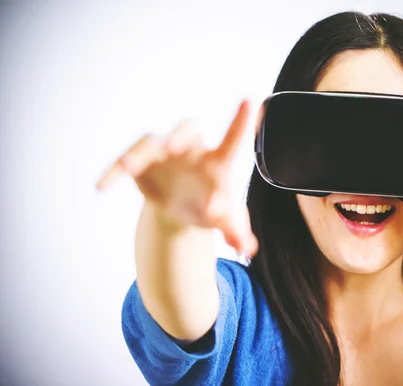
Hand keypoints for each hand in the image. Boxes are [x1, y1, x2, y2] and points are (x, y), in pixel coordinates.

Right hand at [96, 100, 257, 254]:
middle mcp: (191, 150)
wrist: (184, 208)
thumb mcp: (225, 221)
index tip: (251, 101)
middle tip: (172, 147)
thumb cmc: (210, 206)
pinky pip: (125, 162)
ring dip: (138, 154)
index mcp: (217, 162)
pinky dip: (113, 172)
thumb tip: (247, 248)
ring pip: (150, 143)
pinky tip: (102, 186)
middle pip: (187, 130)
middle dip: (178, 136)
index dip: (241, 122)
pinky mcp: (142, 163)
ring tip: (128, 169)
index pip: (232, 141)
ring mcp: (164, 153)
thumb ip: (237, 232)